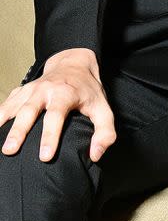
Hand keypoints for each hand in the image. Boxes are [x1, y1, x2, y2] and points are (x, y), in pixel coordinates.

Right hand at [0, 48, 115, 162]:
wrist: (74, 64)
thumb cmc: (88, 91)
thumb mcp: (104, 109)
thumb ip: (105, 132)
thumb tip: (95, 155)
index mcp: (65, 94)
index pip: (56, 116)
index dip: (50, 136)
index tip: (45, 156)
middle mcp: (45, 90)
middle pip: (29, 110)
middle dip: (19, 131)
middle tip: (10, 151)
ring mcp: (30, 89)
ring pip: (13, 107)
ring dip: (2, 123)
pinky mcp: (20, 91)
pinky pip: (6, 104)